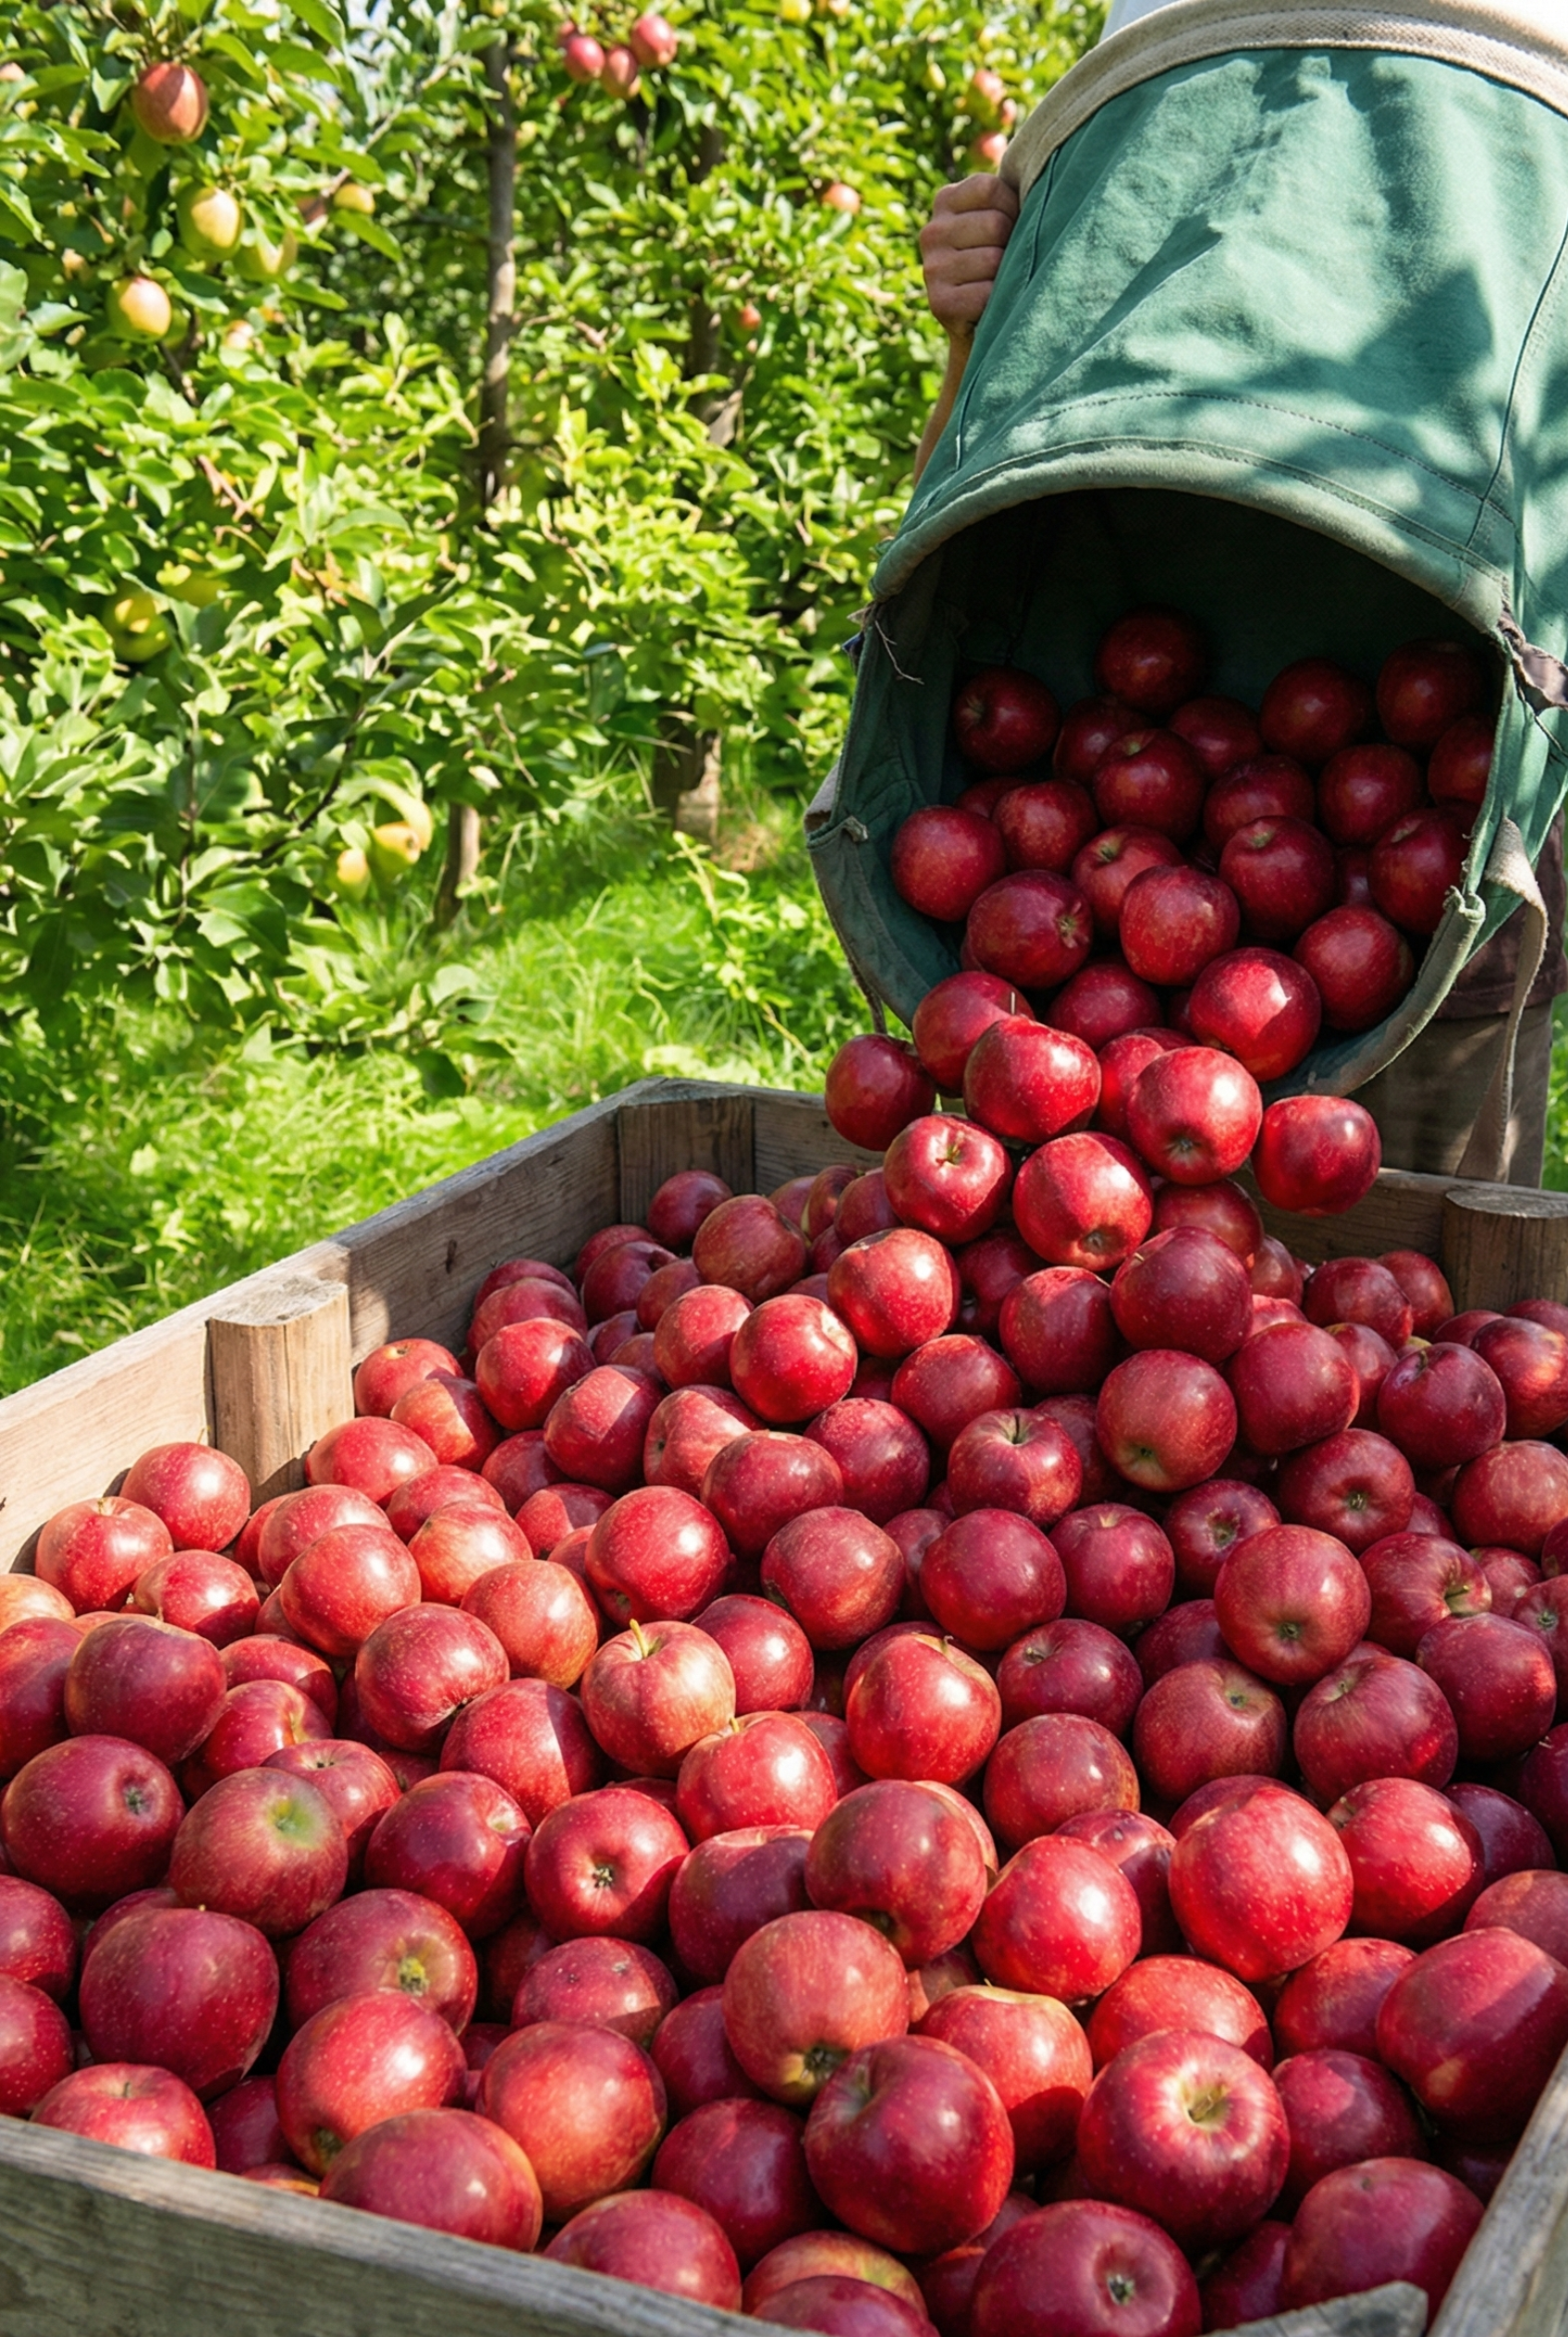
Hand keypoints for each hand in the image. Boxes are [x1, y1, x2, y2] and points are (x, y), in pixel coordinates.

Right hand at [919, 173, 1020, 338]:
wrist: (982, 323)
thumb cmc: (1004, 259)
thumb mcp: (1002, 217)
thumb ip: (1012, 192)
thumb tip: (1052, 164)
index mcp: (945, 201)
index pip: (989, 188)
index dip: (1014, 208)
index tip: (1014, 227)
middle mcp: (931, 232)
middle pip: (994, 225)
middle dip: (1012, 244)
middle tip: (1008, 262)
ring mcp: (931, 268)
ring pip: (993, 260)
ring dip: (1007, 276)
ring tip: (1001, 283)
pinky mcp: (939, 303)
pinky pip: (985, 294)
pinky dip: (998, 302)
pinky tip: (992, 305)